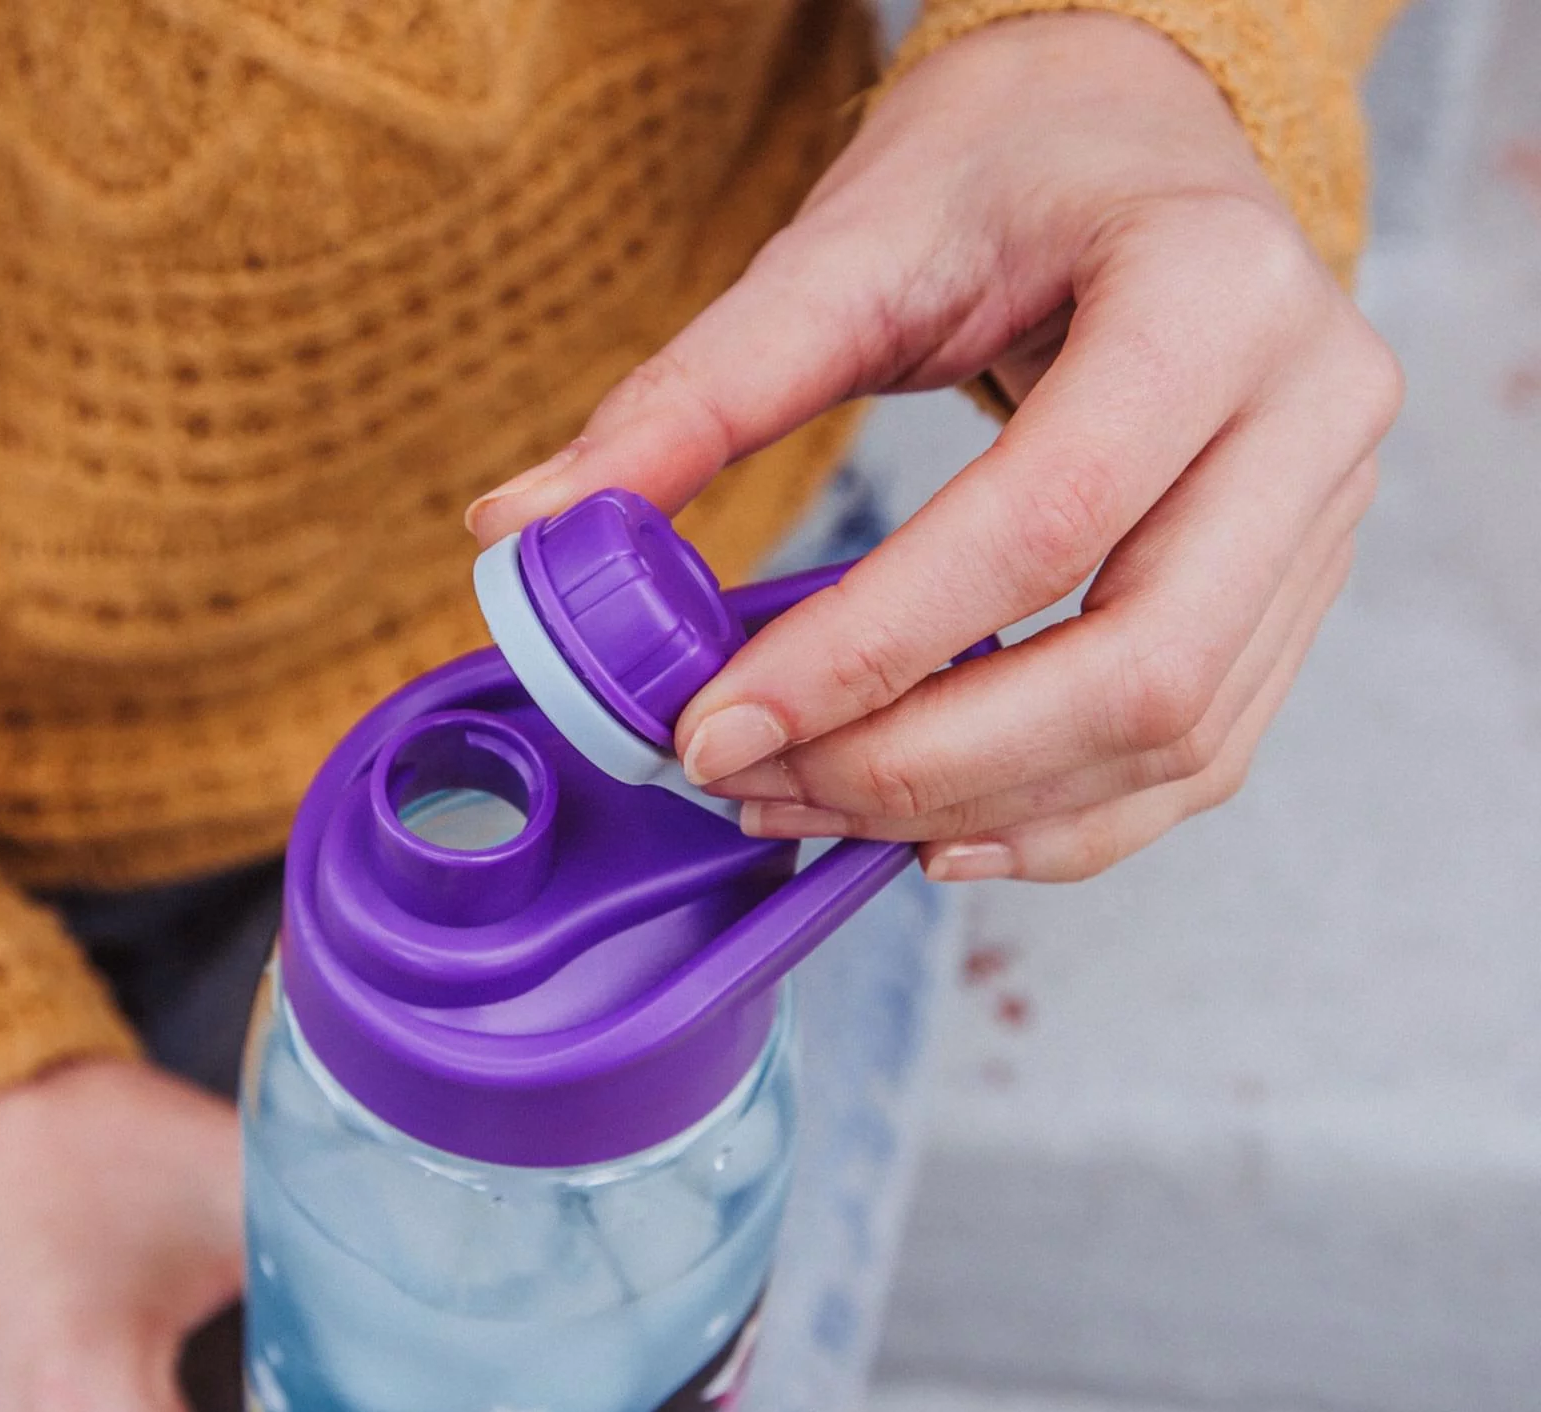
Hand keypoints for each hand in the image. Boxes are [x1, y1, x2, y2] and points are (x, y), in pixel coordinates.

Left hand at [466, 12, 1400, 880]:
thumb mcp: (843, 248)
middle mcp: (1310, 410)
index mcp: (1211, 293)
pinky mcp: (1295, 585)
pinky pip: (1200, 754)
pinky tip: (933, 837)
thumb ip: (691, 397)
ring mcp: (1324, 512)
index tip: (713, 726)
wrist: (1135, 139)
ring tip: (811, 808)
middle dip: (921, 765)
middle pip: (1138, 671)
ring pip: (1176, 739)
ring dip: (978, 810)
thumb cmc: (1004, 173)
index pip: (1039, 520)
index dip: (866, 652)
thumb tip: (522, 529)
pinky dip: (1063, 822)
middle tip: (755, 784)